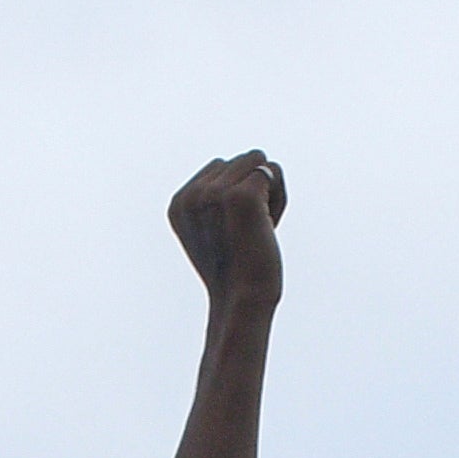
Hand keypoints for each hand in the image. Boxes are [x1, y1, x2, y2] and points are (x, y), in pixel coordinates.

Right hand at [168, 152, 285, 309]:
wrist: (242, 299)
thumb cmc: (236, 268)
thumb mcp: (214, 229)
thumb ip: (217, 195)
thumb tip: (252, 159)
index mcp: (178, 203)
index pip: (220, 167)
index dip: (236, 195)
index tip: (231, 230)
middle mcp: (191, 195)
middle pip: (240, 161)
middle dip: (253, 189)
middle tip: (246, 231)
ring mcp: (214, 194)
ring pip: (257, 161)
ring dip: (267, 191)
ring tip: (256, 227)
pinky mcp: (242, 195)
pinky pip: (272, 171)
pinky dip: (279, 198)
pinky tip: (267, 225)